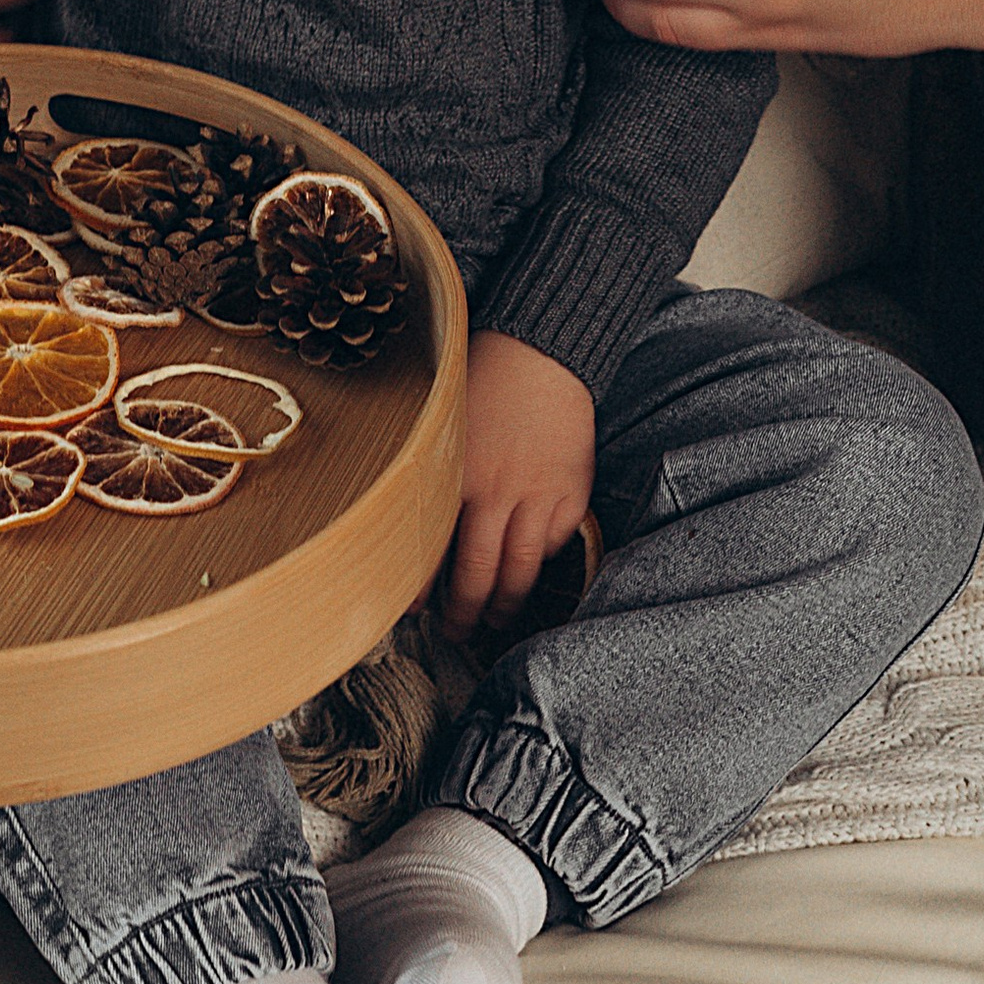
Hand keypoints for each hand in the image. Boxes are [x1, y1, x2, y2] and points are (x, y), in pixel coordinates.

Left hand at [442, 332, 596, 642]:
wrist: (543, 351)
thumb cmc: (486, 379)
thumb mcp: (444, 424)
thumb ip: (432, 470)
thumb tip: (413, 517)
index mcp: (457, 474)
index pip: (433, 549)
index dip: (421, 588)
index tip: (412, 610)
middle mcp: (498, 491)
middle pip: (479, 573)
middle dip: (465, 612)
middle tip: (455, 632)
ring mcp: (539, 495)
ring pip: (521, 569)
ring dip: (505, 602)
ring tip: (494, 618)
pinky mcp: (571, 492)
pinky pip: (554, 543)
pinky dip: (540, 561)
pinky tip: (527, 571)